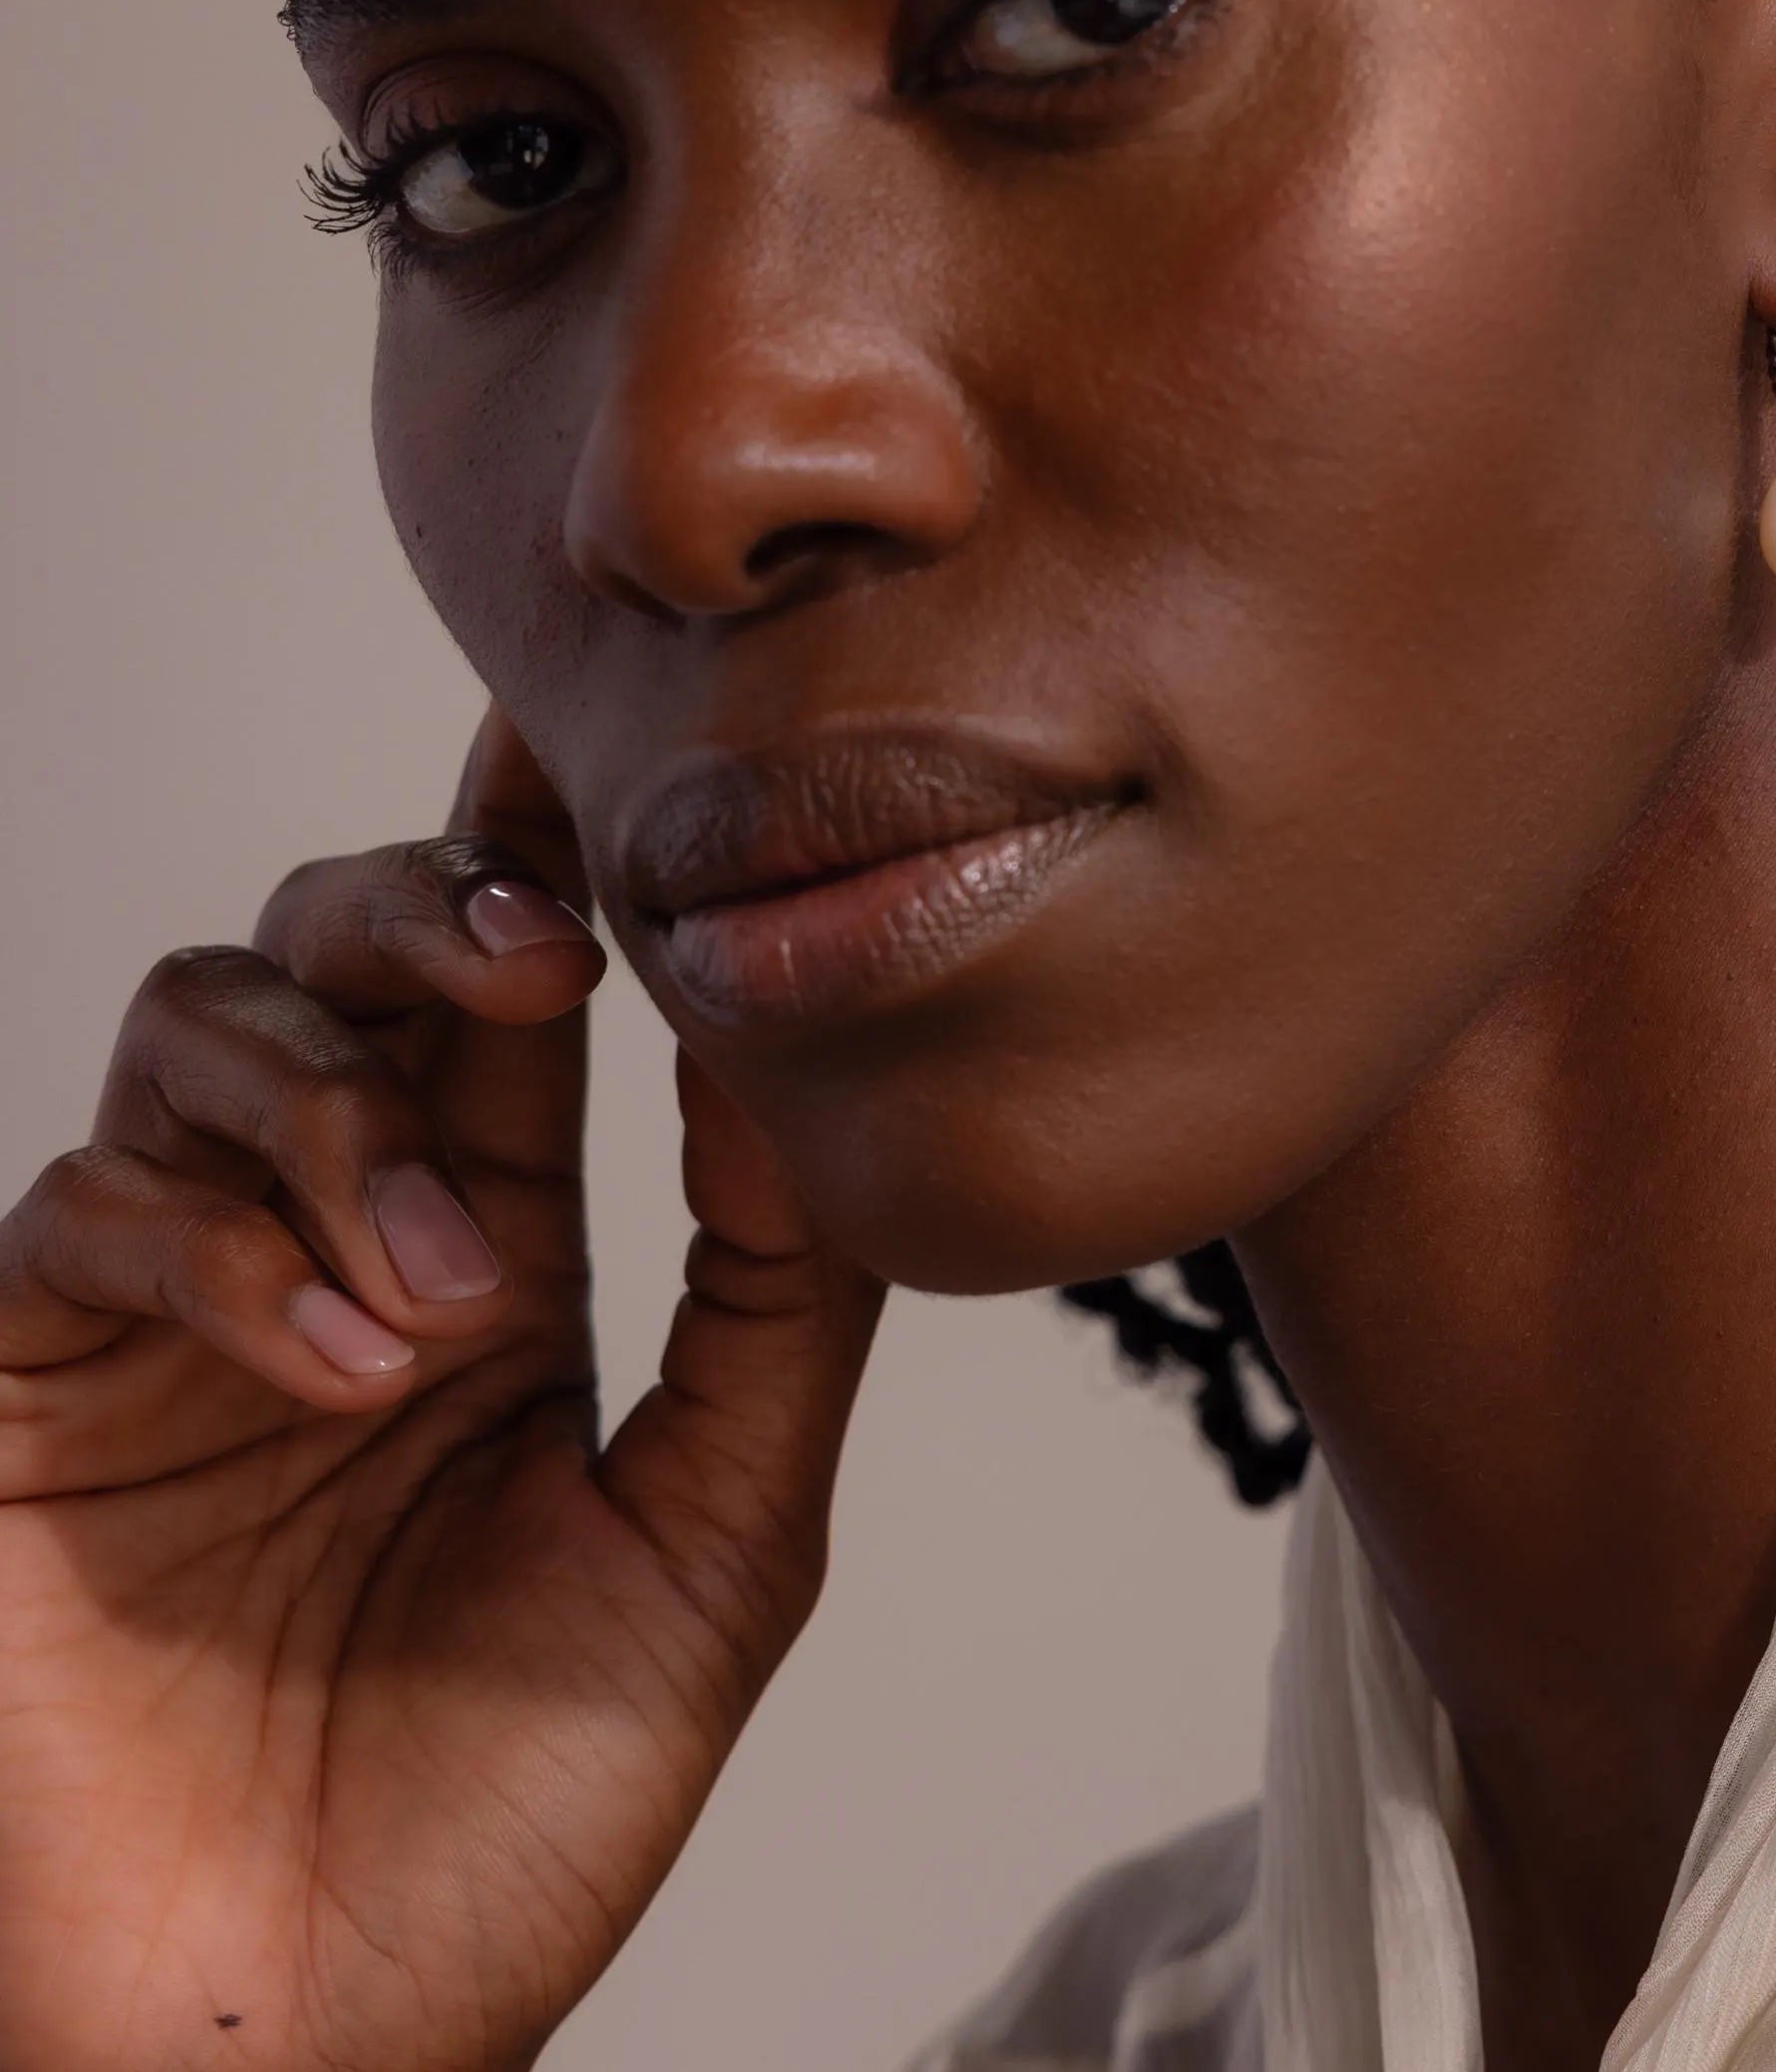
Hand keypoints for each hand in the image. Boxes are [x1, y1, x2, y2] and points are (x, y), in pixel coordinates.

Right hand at [0, 713, 885, 2071]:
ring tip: (449, 1295)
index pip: (508, 1008)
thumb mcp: (716, 1540)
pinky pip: (83, 1206)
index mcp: (497, 1260)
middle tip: (535, 962)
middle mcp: (329, 1247)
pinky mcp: (24, 1387)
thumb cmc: (512, 1821)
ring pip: (198, 1028)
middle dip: (427, 907)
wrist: (304, 2059)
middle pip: (337, 950)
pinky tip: (344, 1363)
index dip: (536, 857)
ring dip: (341, 1112)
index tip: (595, 739)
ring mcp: (167, 1309)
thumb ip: (772, 1300)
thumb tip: (795, 1057)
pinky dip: (225, 1247)